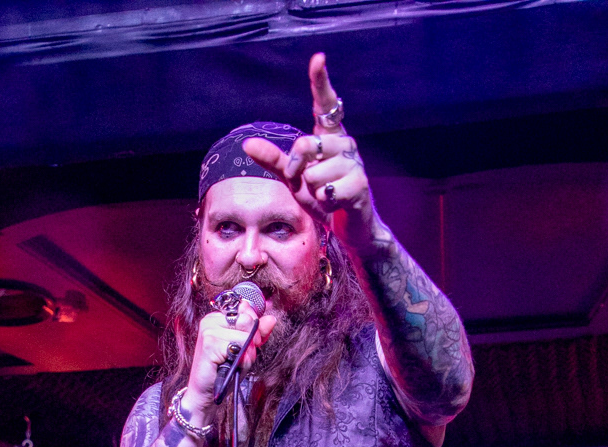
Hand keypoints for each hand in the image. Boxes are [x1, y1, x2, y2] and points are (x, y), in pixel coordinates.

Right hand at [183, 303, 275, 419]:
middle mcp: (211, 320)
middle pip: (247, 320)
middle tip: (239, 356)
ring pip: (244, 336)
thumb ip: (258, 333)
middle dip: (251, 341)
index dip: (253, 327)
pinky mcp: (209, 343)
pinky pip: (239, 349)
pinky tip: (229, 367)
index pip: (246, 309)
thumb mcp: (245, 349)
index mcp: (218, 317)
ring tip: (233, 363)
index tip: (246, 343)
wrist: (206, 393)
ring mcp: (208, 330)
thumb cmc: (225, 371)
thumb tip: (272, 319)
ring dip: (246, 355)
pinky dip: (241, 362)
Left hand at [243, 53, 372, 245]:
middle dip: (297, 170)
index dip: (320, 81)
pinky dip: (325, 204)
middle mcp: (345, 143)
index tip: (318, 58)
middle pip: (305, 145)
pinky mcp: (360, 184)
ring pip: (314, 174)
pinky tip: (335, 204)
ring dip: (313, 192)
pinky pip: (327, 192)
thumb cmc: (321, 198)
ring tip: (326, 196)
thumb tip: (247, 144)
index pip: (325, 104)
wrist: (347, 228)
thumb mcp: (293, 179)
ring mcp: (355, 162)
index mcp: (329, 137)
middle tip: (308, 184)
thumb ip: (273, 161)